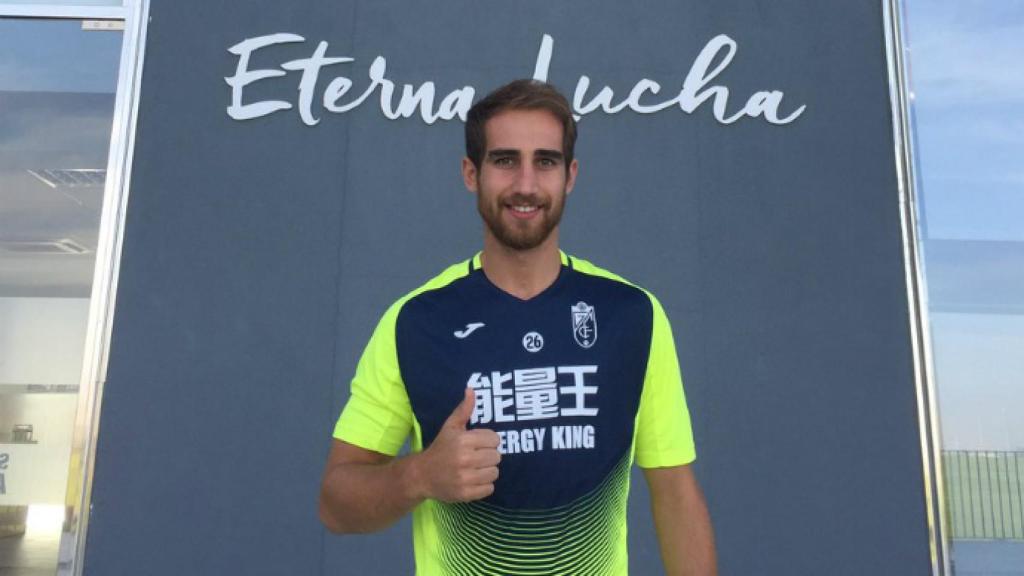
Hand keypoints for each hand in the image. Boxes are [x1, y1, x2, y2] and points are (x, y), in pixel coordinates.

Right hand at [417, 387, 500, 502]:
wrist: (422, 475)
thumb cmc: (440, 448)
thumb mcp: (450, 427)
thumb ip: (463, 410)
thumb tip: (471, 390)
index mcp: (463, 440)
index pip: (495, 439)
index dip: (488, 441)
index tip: (478, 444)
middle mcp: (465, 459)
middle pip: (497, 456)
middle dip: (488, 456)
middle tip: (476, 457)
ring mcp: (465, 478)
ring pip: (495, 472)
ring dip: (487, 471)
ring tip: (475, 468)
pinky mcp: (466, 493)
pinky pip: (490, 488)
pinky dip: (484, 485)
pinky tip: (473, 480)